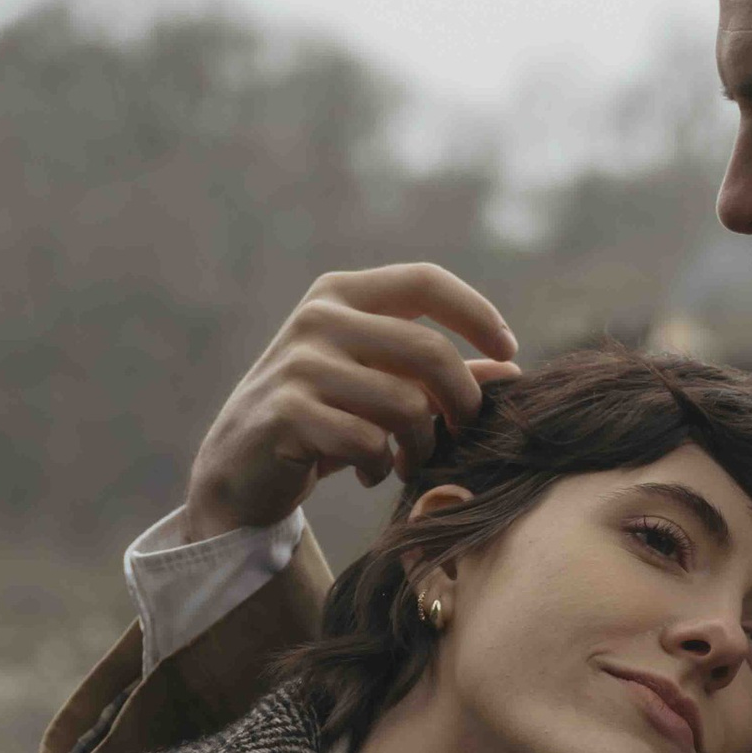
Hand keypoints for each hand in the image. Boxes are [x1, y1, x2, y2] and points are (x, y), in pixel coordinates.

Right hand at [184, 265, 519, 539]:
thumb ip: (438, 375)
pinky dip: (379, 465)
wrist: (240, 468)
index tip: (509, 351)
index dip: (477, 314)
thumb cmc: (323, 420)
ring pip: (404, 403)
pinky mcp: (287, 412)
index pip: (426, 281)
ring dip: (420, 445)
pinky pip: (368, 441)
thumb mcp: (379, 386)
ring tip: (407, 461)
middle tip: (462, 434)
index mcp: (342, 293)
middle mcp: (318, 318)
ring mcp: (299, 363)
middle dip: (461, 401)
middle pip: (428, 350)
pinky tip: (368, 471)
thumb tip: (511, 370)